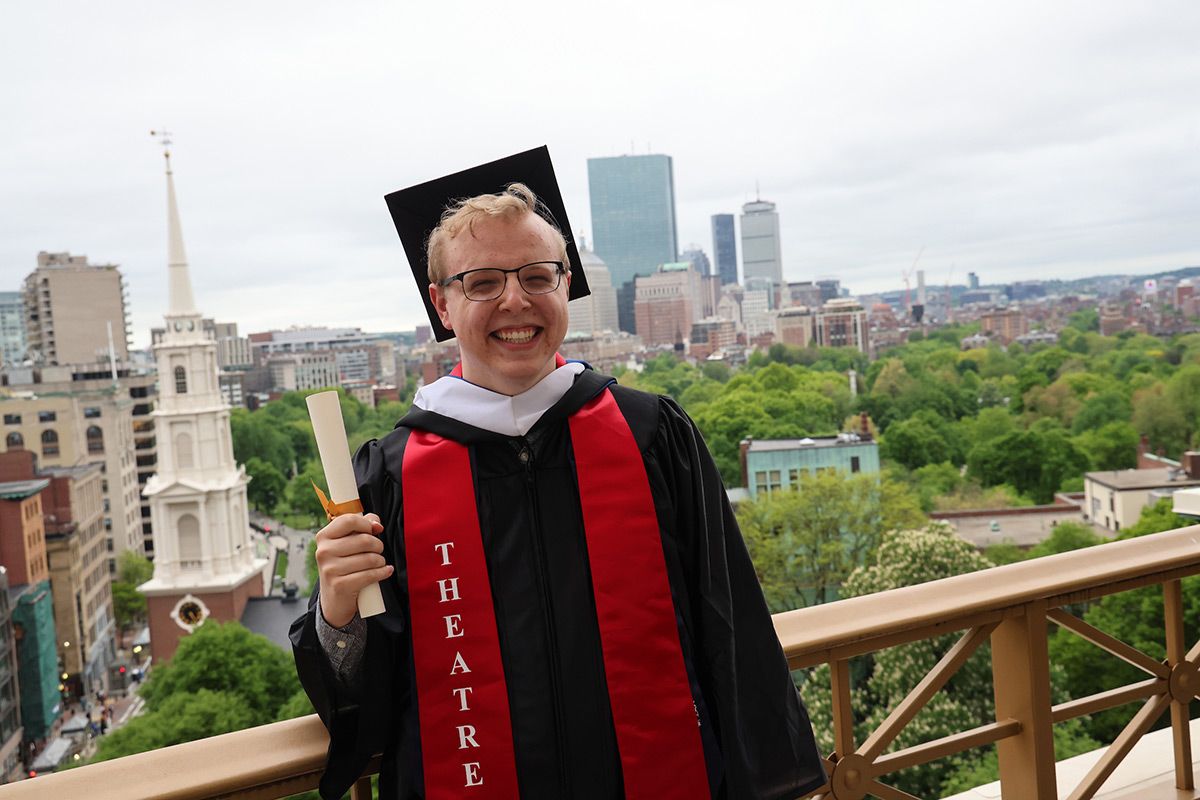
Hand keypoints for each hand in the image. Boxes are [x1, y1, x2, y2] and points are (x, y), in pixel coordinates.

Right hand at [316, 512, 391, 627]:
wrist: (334, 599)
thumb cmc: (344, 564)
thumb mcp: (347, 543)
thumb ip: (362, 525)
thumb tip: (377, 524)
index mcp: (324, 537)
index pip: (349, 520)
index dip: (366, 524)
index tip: (373, 531)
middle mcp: (324, 552)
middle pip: (364, 540)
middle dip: (378, 546)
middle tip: (377, 551)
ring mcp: (330, 569)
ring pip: (370, 558)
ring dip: (380, 561)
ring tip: (379, 563)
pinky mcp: (340, 585)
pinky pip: (370, 575)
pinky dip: (383, 572)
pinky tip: (386, 571)